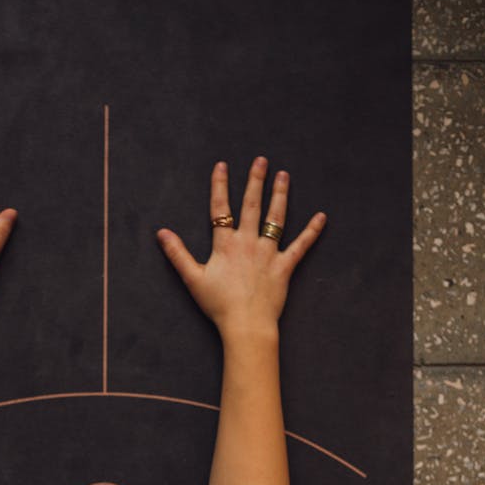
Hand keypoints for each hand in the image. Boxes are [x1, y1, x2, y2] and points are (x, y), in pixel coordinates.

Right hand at [156, 156, 325, 336]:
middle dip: (256, 181)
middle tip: (261, 160)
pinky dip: (312, 232)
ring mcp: (268, 253)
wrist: (245, 324)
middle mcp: (248, 243)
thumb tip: (161, 233)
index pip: (221, 209)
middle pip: (252, 205)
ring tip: (284, 176)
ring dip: (280, 195)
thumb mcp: (193, 278)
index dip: (220, 186)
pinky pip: (301, 246)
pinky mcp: (284, 267)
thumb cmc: (218, 304)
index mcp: (226, 244)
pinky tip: (322, 217)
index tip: (222, 165)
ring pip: (276, 218)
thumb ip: (178, 254)